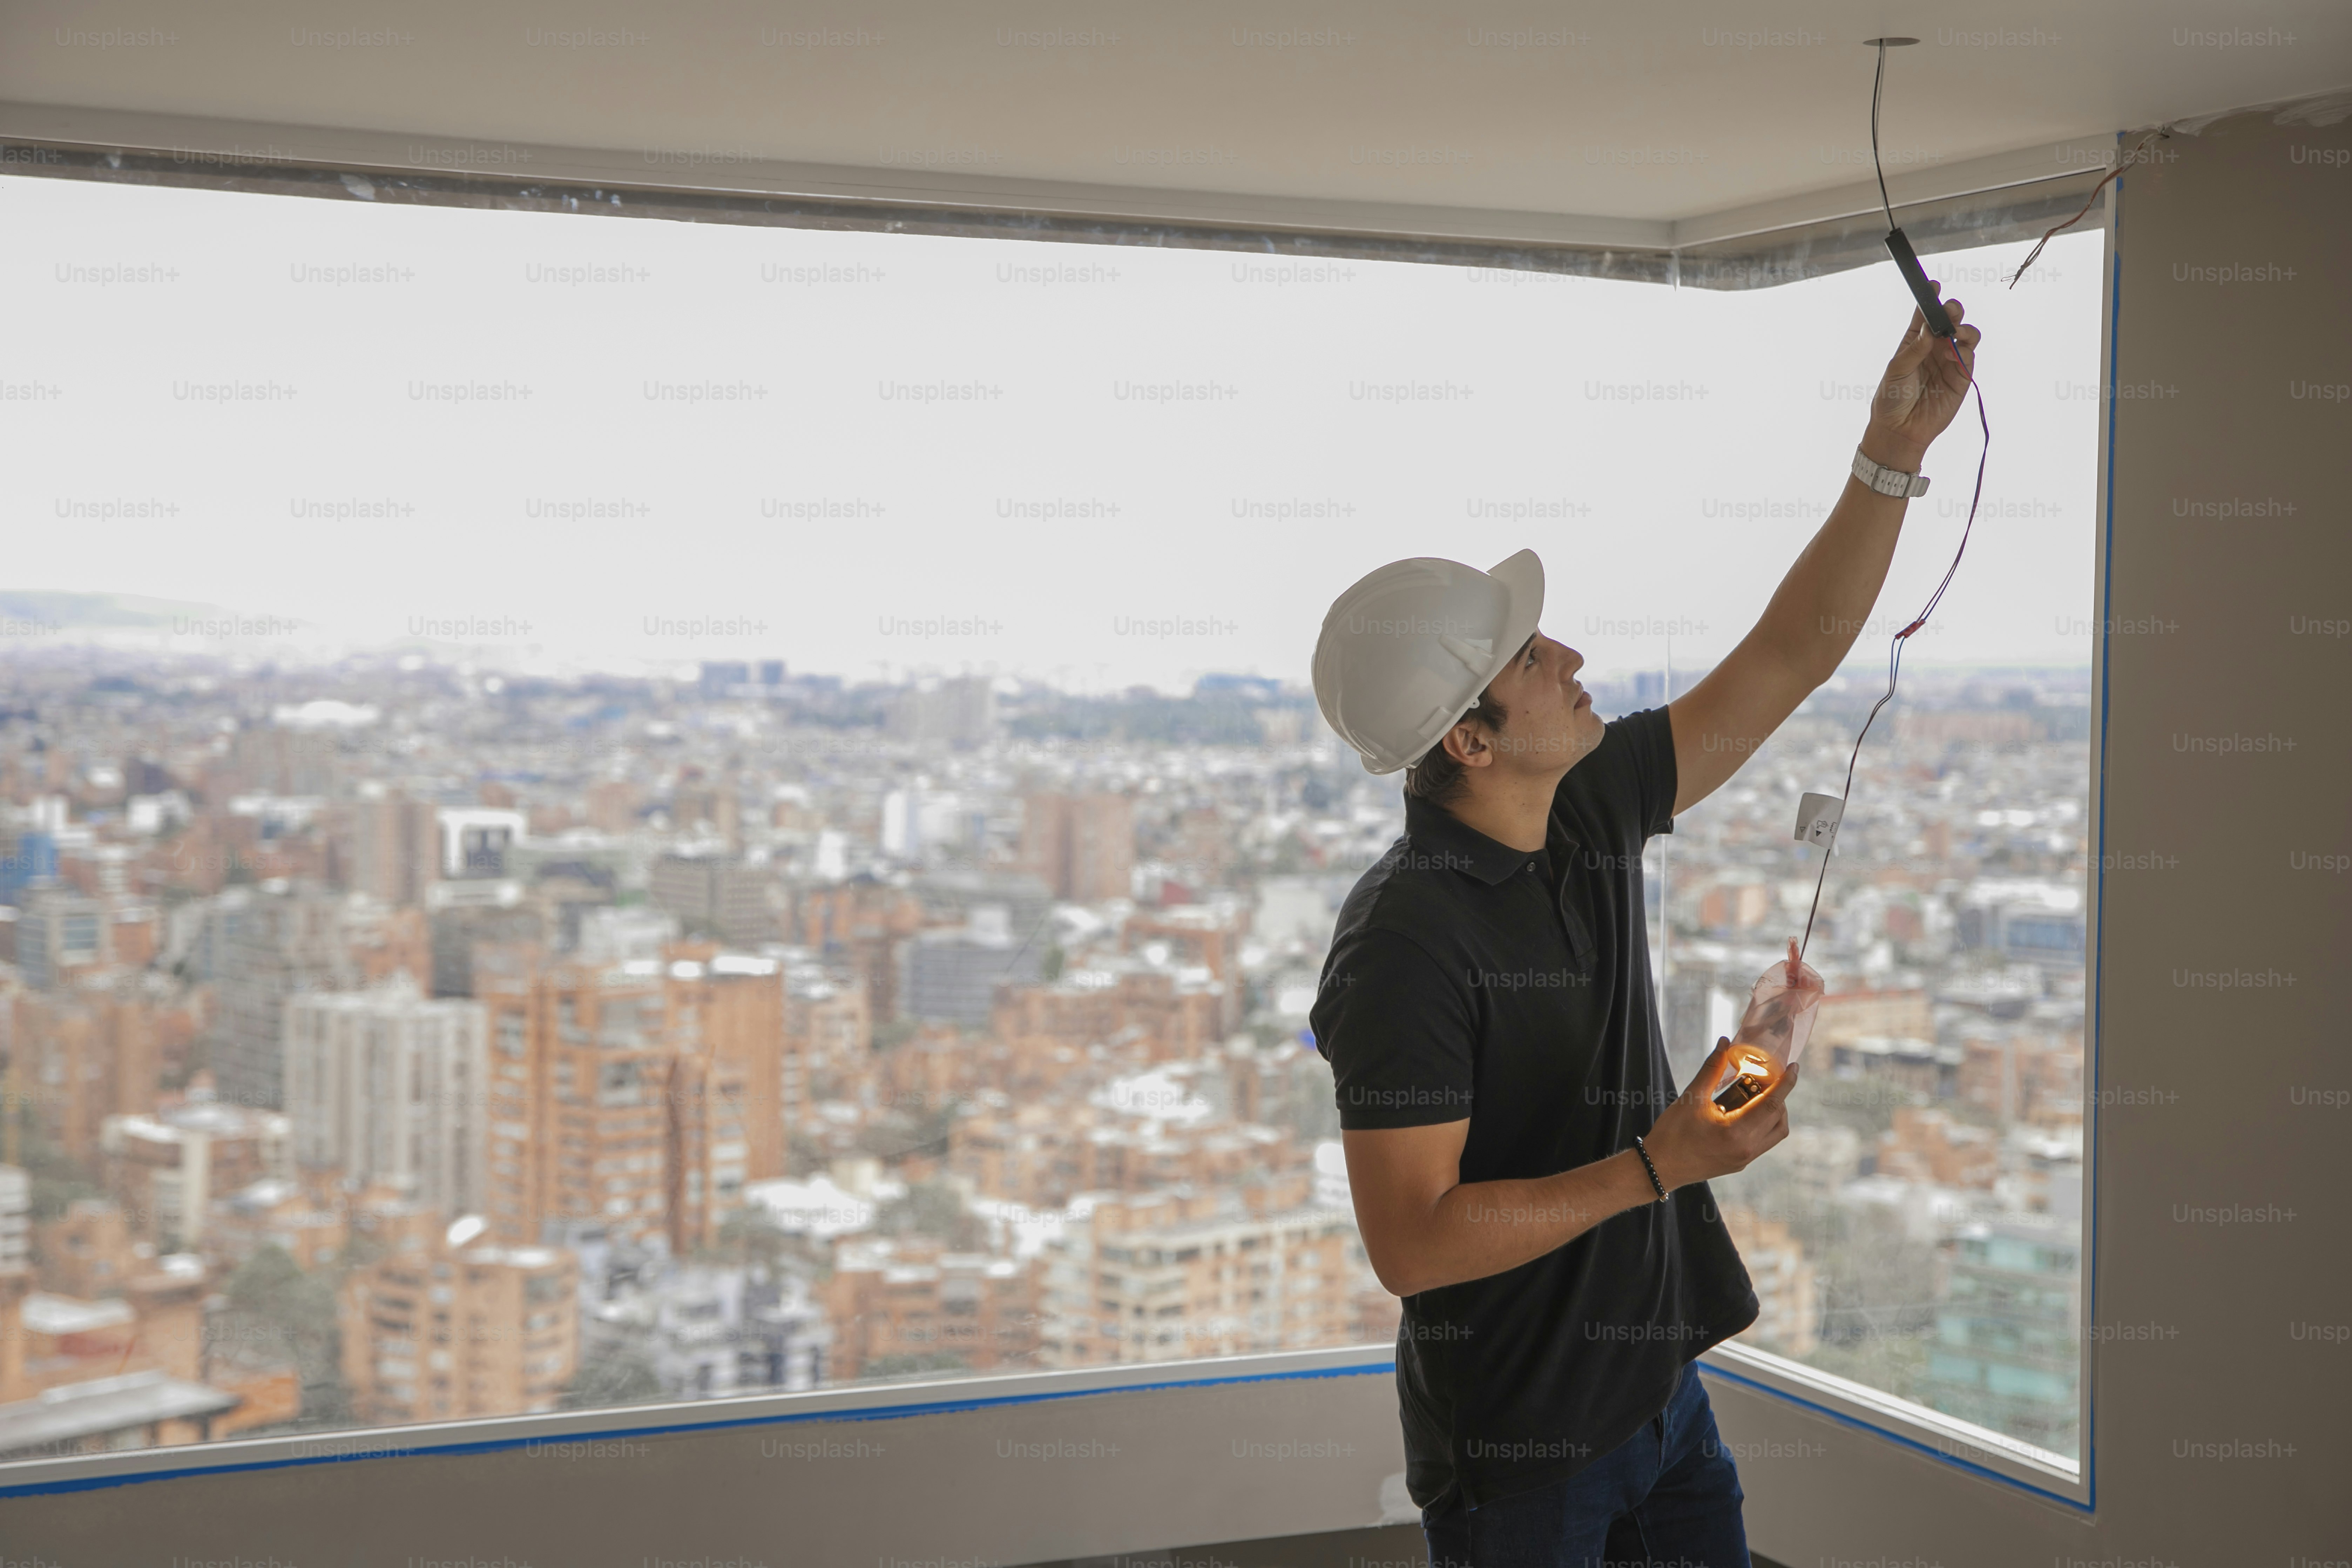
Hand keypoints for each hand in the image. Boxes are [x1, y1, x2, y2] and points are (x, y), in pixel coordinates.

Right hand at [1643, 1037, 1799, 1190]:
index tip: (1794, 1068)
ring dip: (1774, 1112)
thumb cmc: (1672, 1133)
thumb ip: (1712, 1068)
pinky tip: (1744, 1112)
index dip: (1786, 1083)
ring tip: (1756, 1095)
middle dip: (1778, 1095)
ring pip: (1775, 1133)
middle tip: (1764, 1078)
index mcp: (1736, 1132)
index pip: (1773, 1104)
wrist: (1658, 1168)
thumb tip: (1724, 1043)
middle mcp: (1747, 1149)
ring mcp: (1745, 1159)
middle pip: (1778, 1118)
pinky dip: (1763, 1124)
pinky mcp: (1740, 1164)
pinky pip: (1763, 1142)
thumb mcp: (1691, 1097)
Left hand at [1859, 288, 1982, 472]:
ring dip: (1964, 329)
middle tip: (1950, 311)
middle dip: (1953, 310)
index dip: (1930, 298)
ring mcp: (1949, 360)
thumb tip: (1929, 327)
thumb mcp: (1896, 370)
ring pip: (1966, 335)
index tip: (1933, 285)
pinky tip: (1953, 355)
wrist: (1900, 429)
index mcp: (1914, 341)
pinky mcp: (1961, 376)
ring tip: (1955, 334)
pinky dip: (1964, 351)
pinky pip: (1969, 356)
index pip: (1924, 314)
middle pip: (1950, 320)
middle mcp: (1933, 347)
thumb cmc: (1892, 399)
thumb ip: (1914, 348)